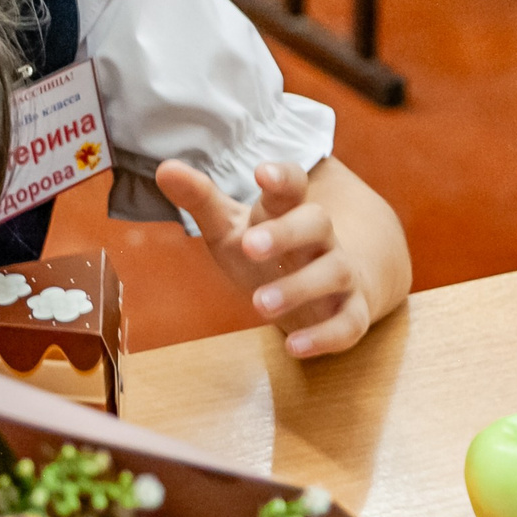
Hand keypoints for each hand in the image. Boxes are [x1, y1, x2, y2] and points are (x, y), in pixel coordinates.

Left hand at [157, 160, 373, 358]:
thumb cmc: (266, 254)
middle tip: (249, 245)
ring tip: (258, 304)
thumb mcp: (228, 228)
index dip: (282, 177)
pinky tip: (294, 347)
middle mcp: (320, 238)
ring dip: (299, 287)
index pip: (293, 185)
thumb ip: (200, 200)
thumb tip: (165, 169)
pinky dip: (324, 336)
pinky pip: (349, 323)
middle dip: (286, 233)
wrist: (322, 292)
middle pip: (317, 222)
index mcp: (288, 211)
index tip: (262, 173)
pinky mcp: (351, 313)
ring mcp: (340, 274)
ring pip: (334, 272)